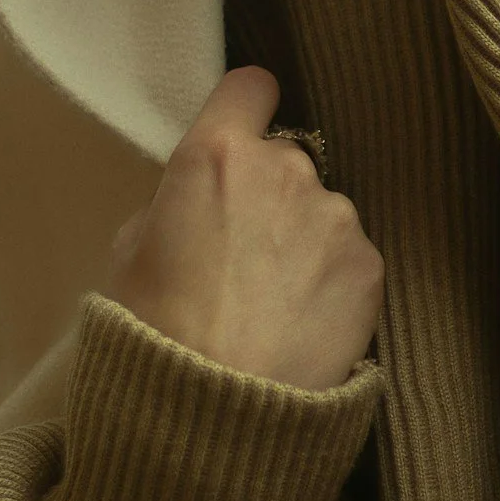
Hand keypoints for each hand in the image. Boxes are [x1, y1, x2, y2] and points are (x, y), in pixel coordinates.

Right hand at [105, 68, 382, 391]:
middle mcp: (285, 169)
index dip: (244, 108)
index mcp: (214, 156)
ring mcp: (335, 215)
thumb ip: (174, 205)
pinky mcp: (370, 264)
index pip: (248, 86)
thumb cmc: (151, 334)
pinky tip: (303, 325)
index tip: (241, 135)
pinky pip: (350, 256)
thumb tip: (201, 204)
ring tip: (273, 306)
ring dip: (303, 241)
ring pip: (321, 211)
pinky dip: (332, 282)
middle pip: (284, 160)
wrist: (213, 413)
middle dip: (268, 194)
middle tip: (242, 258)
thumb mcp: (128, 253)